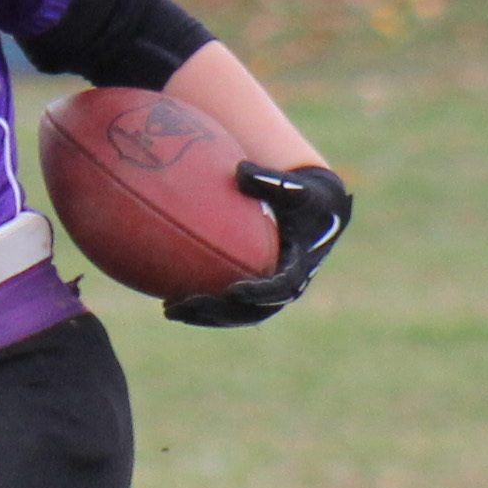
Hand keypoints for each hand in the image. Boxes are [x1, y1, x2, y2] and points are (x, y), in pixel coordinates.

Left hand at [165, 162, 354, 327]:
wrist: (318, 211)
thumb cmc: (305, 196)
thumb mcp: (296, 188)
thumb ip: (273, 181)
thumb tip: (241, 171)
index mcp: (299, 268)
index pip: (278, 288)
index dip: (257, 293)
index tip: (232, 291)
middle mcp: (286, 288)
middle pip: (250, 311)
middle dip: (216, 312)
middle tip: (183, 306)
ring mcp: (271, 295)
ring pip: (236, 315)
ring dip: (204, 316)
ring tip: (169, 309)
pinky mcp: (257, 292)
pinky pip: (229, 307)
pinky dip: (205, 306)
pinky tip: (173, 299)